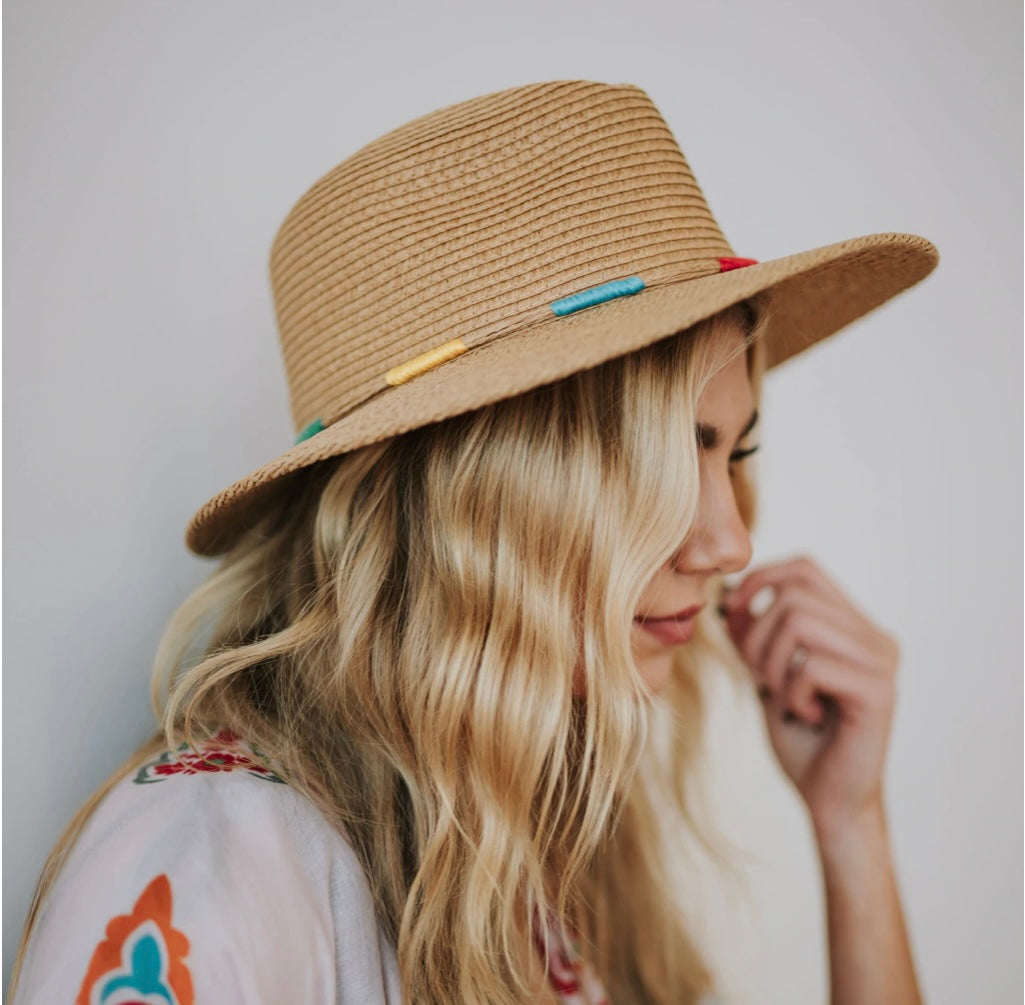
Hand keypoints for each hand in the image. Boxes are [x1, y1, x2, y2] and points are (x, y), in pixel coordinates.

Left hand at [718, 555, 899, 828]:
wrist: (828, 800)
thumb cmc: (801, 739)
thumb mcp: (767, 673)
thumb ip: (754, 634)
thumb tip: (728, 595)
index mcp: (855, 627)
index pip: (805, 570)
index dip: (760, 580)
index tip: (730, 613)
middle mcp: (875, 637)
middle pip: (795, 593)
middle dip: (757, 634)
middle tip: (761, 678)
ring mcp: (882, 662)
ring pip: (799, 622)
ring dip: (771, 663)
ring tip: (783, 697)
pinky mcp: (878, 690)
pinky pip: (810, 663)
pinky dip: (791, 690)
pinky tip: (806, 715)